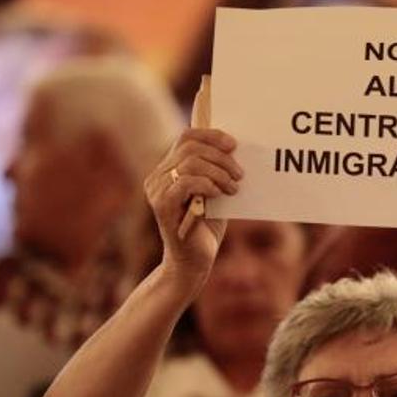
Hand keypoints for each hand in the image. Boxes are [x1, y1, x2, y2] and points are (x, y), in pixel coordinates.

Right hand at [144, 77, 240, 297]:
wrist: (194, 263)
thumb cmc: (206, 228)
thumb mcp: (216, 193)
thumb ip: (218, 171)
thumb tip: (237, 148)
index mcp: (168, 169)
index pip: (187, 136)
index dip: (211, 134)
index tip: (234, 144)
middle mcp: (157, 176)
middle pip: (190, 146)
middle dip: (221, 156)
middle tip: (239, 173)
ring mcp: (157, 191)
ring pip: (191, 162)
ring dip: (219, 172)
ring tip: (234, 187)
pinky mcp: (163, 206)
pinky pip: (187, 182)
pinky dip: (209, 184)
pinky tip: (223, 194)